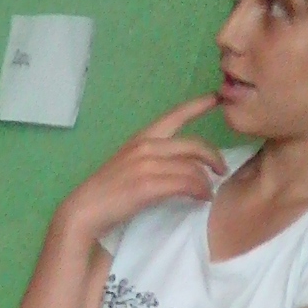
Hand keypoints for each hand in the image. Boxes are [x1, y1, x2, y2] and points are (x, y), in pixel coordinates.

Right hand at [58, 98, 226, 249]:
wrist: (85, 210)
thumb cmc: (108, 192)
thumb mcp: (131, 167)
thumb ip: (154, 161)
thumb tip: (181, 167)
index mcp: (142, 138)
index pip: (175, 115)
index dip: (199, 105)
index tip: (217, 98)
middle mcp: (146, 146)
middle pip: (194, 145)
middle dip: (213, 157)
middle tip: (222, 169)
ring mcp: (147, 165)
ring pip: (192, 167)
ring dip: (206, 181)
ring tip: (209, 192)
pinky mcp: (149, 185)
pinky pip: (186, 184)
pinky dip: (200, 192)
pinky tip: (203, 199)